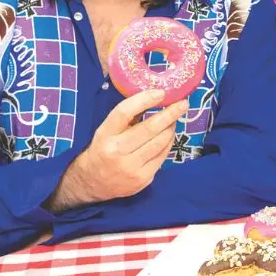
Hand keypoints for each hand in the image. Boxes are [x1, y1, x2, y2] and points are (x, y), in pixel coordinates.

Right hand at [47, 89, 187, 211]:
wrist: (93, 182)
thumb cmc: (104, 148)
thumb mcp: (108, 130)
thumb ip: (128, 116)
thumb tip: (156, 97)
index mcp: (105, 134)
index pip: (124, 112)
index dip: (144, 100)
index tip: (161, 92)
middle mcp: (116, 151)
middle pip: (149, 128)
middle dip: (170, 114)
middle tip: (183, 104)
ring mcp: (130, 167)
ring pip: (160, 142)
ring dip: (171, 128)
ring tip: (174, 120)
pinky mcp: (142, 179)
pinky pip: (162, 156)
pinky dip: (169, 143)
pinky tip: (169, 136)